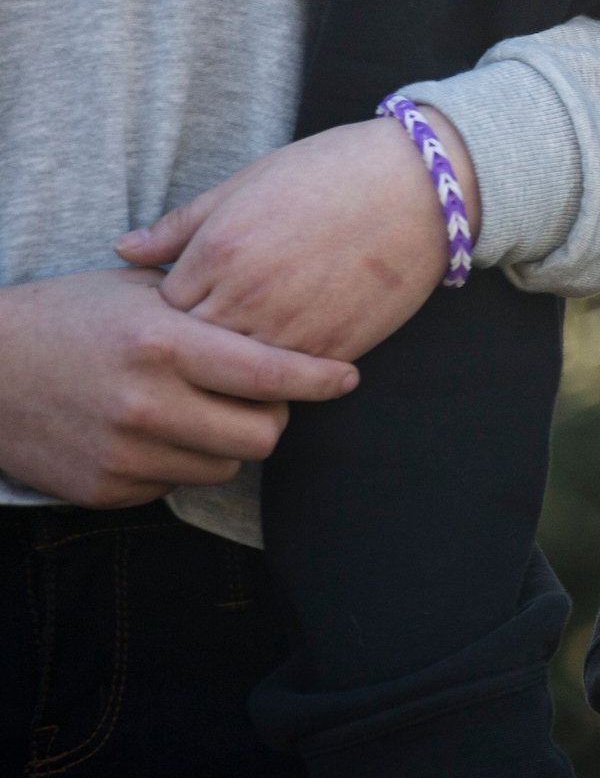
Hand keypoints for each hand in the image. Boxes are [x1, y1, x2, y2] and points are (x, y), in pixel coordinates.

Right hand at [0, 268, 356, 507]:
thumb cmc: (72, 316)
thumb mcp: (139, 290)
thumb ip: (212, 303)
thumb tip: (292, 308)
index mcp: (161, 344)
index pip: (268, 372)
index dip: (319, 379)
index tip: (347, 378)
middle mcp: (146, 404)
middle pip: (263, 435)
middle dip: (274, 416)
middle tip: (265, 395)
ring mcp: (123, 453)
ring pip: (225, 466)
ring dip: (228, 442)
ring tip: (202, 407)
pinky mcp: (104, 489)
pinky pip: (177, 485)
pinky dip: (181, 461)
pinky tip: (158, 429)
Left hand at [117, 112, 480, 362]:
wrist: (422, 187)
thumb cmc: (333, 172)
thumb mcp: (248, 182)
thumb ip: (182, 223)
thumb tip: (123, 249)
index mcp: (217, 250)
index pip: (161, 310)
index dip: (169, 313)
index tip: (188, 307)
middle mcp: (245, 295)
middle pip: (191, 351)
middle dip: (194, 350)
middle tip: (204, 345)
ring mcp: (289, 328)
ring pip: (235, 377)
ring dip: (235, 372)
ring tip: (244, 355)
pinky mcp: (331, 349)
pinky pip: (285, 383)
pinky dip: (278, 378)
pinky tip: (283, 359)